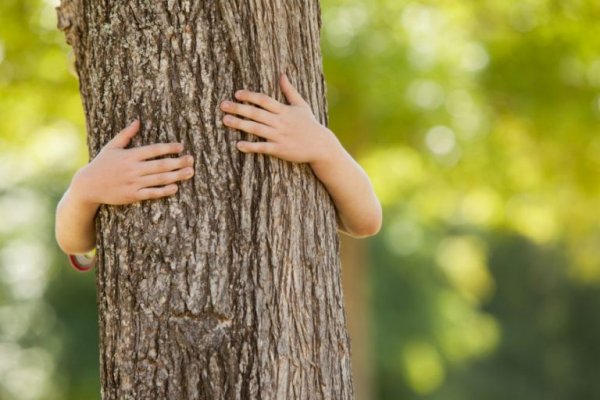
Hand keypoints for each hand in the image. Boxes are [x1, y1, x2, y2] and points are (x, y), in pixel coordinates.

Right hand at [70, 119, 194, 205]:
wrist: (88, 186)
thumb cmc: (101, 164)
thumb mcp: (111, 147)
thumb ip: (126, 134)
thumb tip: (138, 121)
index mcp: (130, 155)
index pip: (154, 150)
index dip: (169, 148)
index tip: (181, 147)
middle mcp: (133, 169)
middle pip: (161, 165)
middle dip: (179, 162)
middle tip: (192, 159)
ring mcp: (133, 183)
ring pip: (160, 179)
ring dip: (177, 175)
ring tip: (190, 172)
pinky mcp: (132, 195)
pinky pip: (152, 193)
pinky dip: (164, 190)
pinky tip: (175, 187)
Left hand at [220, 73, 338, 163]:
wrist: (321, 146)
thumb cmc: (310, 124)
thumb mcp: (301, 105)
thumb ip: (289, 90)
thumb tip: (282, 74)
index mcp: (284, 110)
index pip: (264, 100)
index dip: (250, 96)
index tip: (237, 94)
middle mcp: (280, 122)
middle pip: (256, 113)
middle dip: (239, 108)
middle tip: (223, 105)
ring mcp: (279, 136)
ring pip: (256, 129)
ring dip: (240, 124)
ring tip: (225, 120)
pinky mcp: (280, 150)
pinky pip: (263, 147)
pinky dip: (251, 146)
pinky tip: (239, 145)